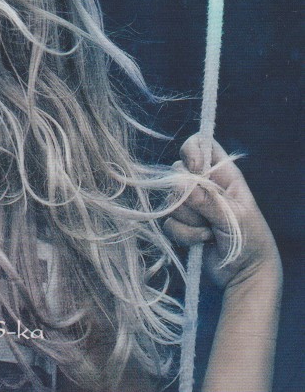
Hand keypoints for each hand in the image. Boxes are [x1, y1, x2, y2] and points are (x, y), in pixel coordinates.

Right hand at [164, 135, 280, 289]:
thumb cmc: (250, 241)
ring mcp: (191, 204)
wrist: (245, 275)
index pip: (200, 144)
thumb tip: (181, 184)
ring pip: (172, 199)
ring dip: (191, 220)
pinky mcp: (181, 224)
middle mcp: (204, 184)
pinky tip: (203, 241)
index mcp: (223, 174)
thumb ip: (208, 201)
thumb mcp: (234, 218)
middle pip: (177, 171)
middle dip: (190, 197)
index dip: (192, 151)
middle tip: (211, 213)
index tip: (195, 169)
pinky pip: (168, 222)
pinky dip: (186, 235)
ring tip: (211, 232)